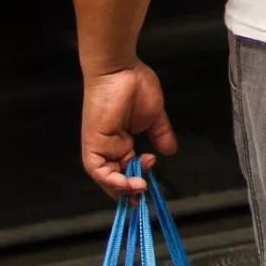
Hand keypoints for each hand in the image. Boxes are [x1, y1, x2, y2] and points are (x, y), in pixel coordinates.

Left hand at [81, 62, 174, 198]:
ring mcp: (99, 147)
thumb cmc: (136, 87)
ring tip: (141, 188)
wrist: (119, 71)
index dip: (135, 181)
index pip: (125, 168)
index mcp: (120, 141)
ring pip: (105, 178)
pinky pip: (99, 170)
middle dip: (128, 190)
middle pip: (114, 177)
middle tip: (145, 194)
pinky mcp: (93, 145)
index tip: (150, 187)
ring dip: (122, 188)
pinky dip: (113, 180)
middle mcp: (108, 147)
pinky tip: (131, 182)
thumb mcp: (154, 117)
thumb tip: (171, 151)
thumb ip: (161, 134)